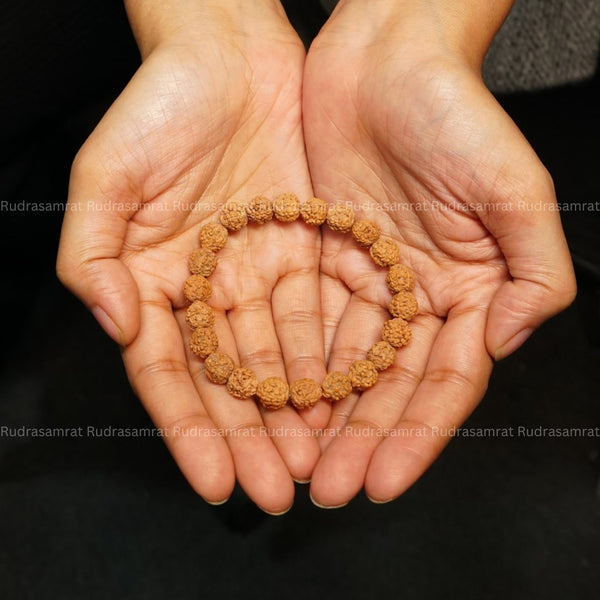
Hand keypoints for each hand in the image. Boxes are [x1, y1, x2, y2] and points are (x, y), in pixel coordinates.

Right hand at [57, 0, 327, 513]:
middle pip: (231, 381)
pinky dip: (328, 358)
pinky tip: (343, 399)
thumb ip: (93, 256)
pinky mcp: (308, 251)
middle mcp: (210, 290)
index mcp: (156, 284)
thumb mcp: (107, 176)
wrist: (229, 55)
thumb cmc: (160, 107)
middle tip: (278, 490)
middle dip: (252, 439)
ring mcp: (261, 274)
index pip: (172, 376)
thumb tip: (117, 326)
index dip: (190, 433)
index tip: (214, 483)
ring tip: (315, 461)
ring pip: (279, 359)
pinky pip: (320, 314)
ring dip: (295, 412)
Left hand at [303, 1, 575, 505]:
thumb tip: (505, 343)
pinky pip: (307, 321)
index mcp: (467, 290)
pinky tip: (274, 401)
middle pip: (388, 386)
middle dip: (361, 440)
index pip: (444, 382)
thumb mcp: (515, 189)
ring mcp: (368, 280)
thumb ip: (531, 271)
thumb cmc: (456, 113)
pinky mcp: (324, 257)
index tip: (385, 481)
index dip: (417, 435)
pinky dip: (294, 363)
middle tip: (329, 489)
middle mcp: (417, 295)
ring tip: (296, 463)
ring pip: (343, 364)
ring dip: (322, 416)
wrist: (387, 58)